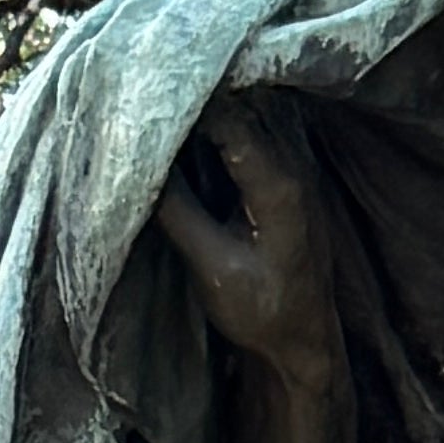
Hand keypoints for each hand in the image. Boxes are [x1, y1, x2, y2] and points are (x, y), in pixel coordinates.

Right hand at [150, 96, 345, 391]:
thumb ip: (177, 211)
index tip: (144, 101)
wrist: (305, 344)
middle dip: (193, 102)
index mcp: (278, 184)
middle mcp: (292, 166)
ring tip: (160, 113)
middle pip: (238, 109)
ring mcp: (292, 171)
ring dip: (204, 116)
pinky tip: (187, 138)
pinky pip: (247, 141)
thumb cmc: (263, 313)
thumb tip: (138, 162)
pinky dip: (217, 135)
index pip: (228, 118)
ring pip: (243, 121)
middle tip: (145, 98)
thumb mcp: (211, 266)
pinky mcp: (284, 183)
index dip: (185, 104)